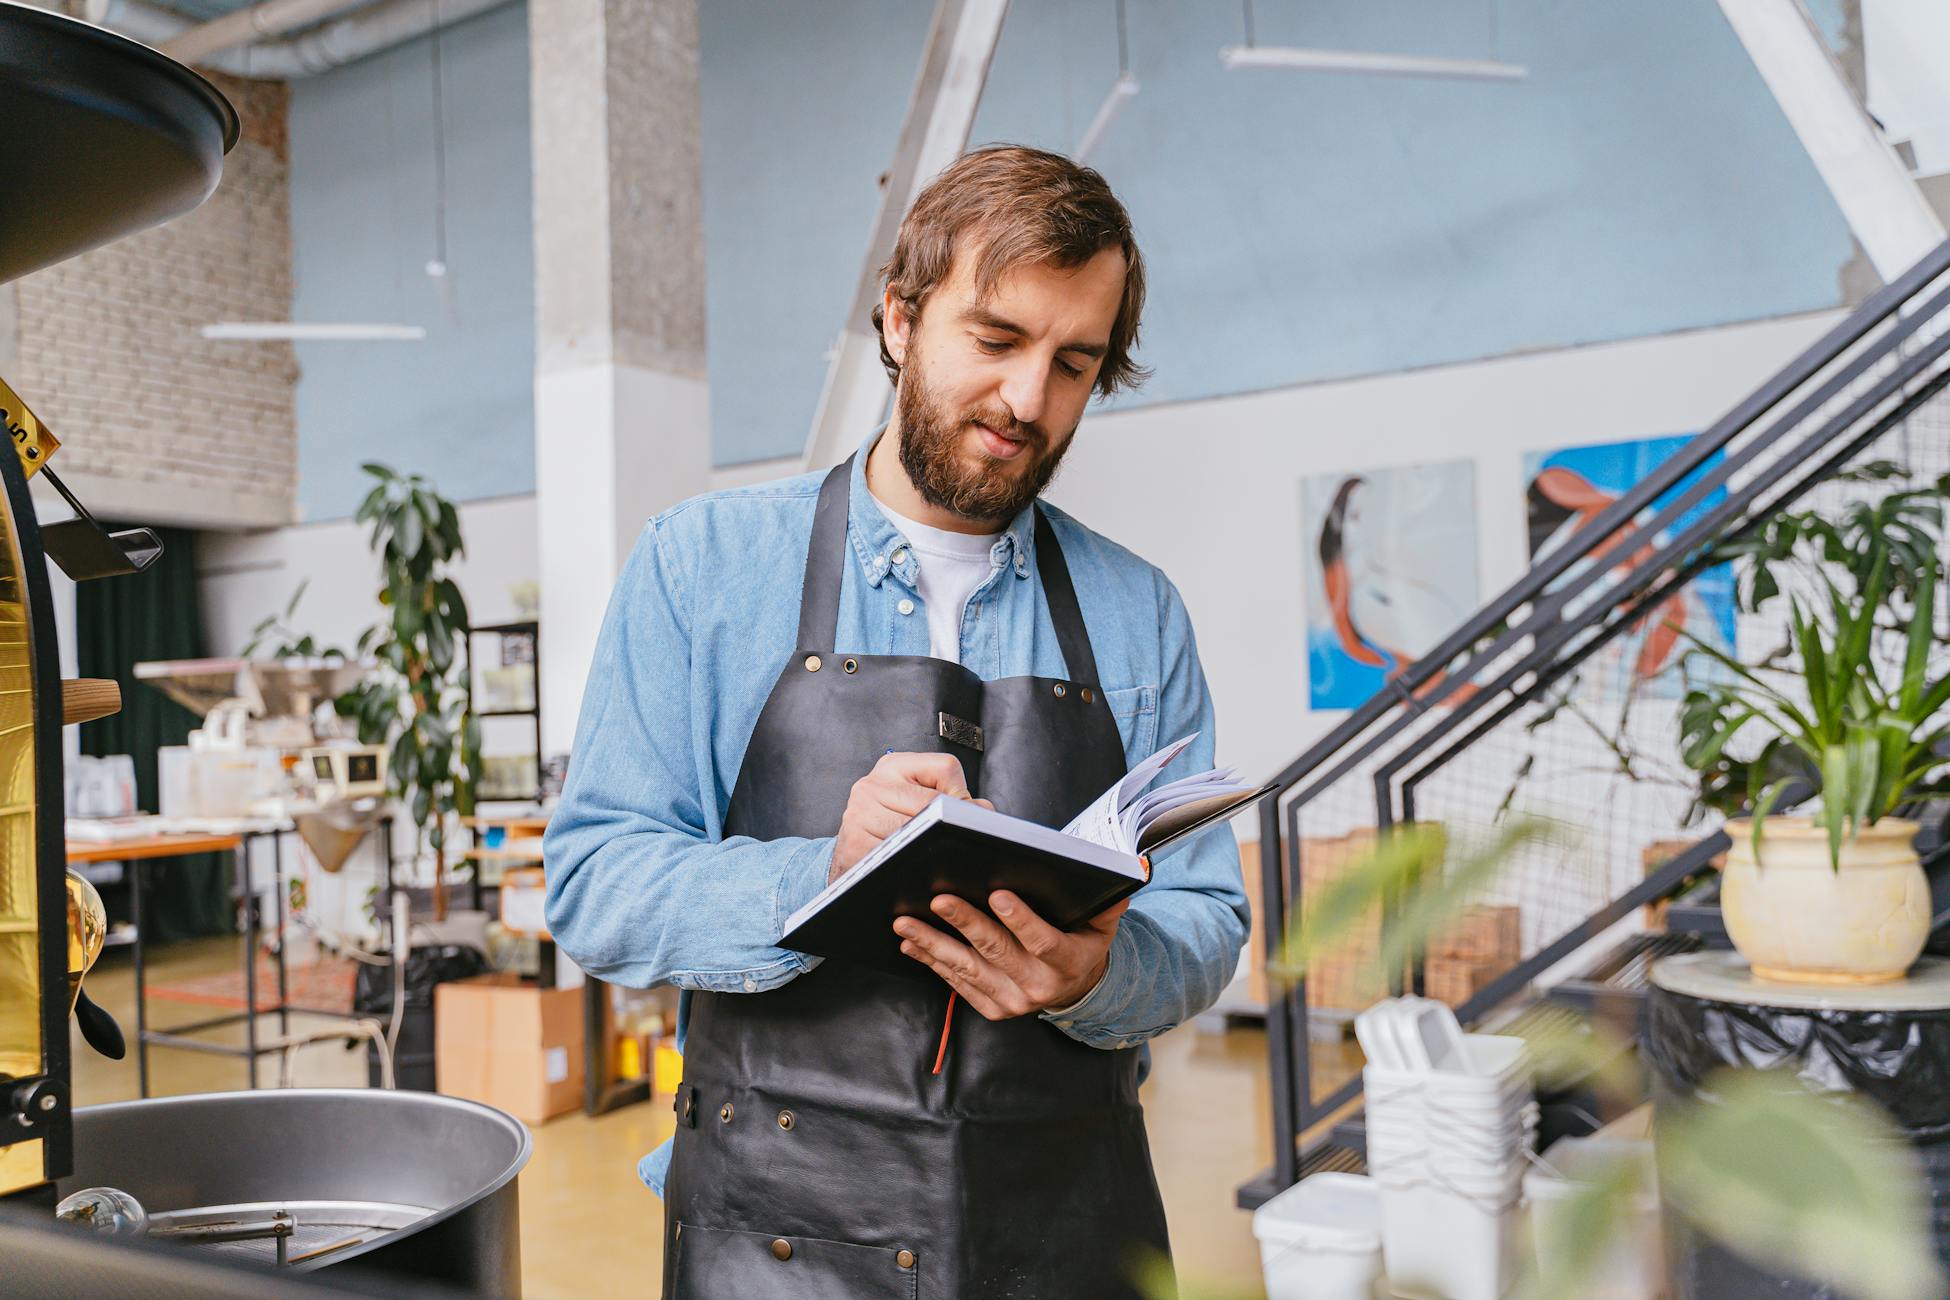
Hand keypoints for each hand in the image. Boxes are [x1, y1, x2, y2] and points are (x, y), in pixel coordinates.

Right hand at [829, 751, 989, 882]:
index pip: (946, 768)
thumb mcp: (916, 798)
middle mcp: (872, 784)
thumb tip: (985, 811)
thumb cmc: (891, 823)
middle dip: (951, 823)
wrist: (852, 854)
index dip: (961, 794)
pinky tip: (914, 864)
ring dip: (933, 845)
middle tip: (957, 839)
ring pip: (917, 830)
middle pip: (933, 801)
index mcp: (893, 765)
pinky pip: (897, 855)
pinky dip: (912, 863)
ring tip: (934, 851)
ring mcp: (860, 814)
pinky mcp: (854, 844)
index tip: (959, 814)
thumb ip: (953, 798)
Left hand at [894, 890, 1126, 1019]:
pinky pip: (957, 983)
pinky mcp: (992, 1008)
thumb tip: (1116, 880)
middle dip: (965, 923)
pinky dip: (932, 961)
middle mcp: (1038, 987)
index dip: (1021, 919)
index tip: (998, 893)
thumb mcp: (1101, 926)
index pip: (1042, 942)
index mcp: (1067, 962)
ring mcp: (1012, 1001)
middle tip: (938, 899)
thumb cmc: (1081, 944)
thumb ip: (1106, 904)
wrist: (1076, 991)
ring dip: (934, 944)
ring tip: (905, 923)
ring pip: (967, 969)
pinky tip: (912, 943)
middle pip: (996, 952)